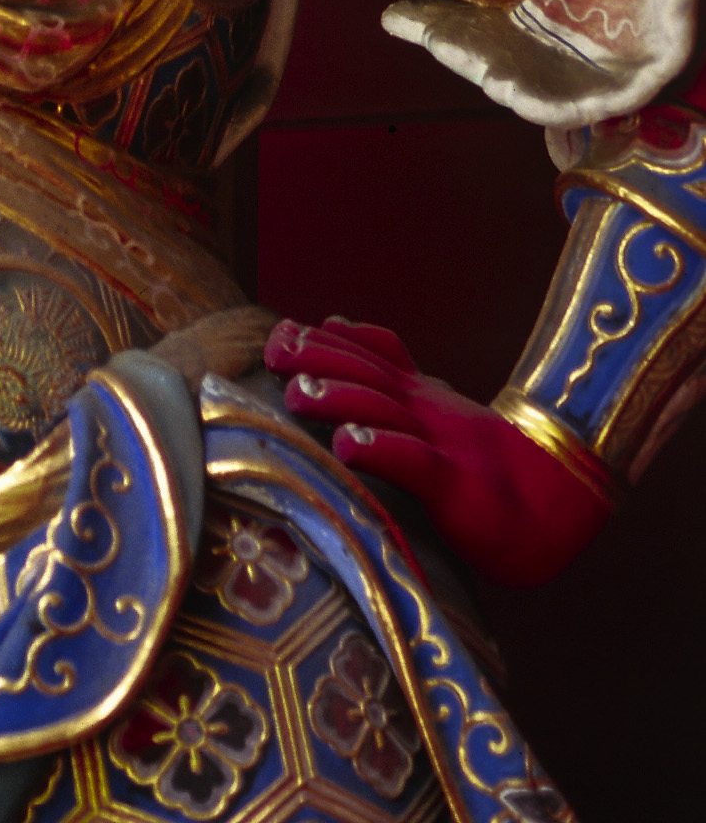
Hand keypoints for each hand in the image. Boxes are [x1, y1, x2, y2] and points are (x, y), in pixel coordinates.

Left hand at [264, 316, 611, 585]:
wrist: (561, 507)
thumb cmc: (482, 469)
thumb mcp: (433, 422)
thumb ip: (390, 385)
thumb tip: (336, 331)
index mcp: (419, 397)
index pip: (373, 354)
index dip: (329, 340)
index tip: (282, 332)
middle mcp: (427, 411)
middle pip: (368, 373)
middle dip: (320, 358)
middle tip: (277, 350)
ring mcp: (443, 445)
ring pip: (384, 411)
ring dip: (338, 399)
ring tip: (298, 393)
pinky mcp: (457, 488)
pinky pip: (417, 464)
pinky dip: (382, 449)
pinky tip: (349, 445)